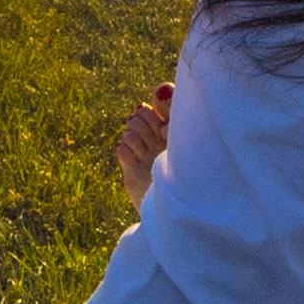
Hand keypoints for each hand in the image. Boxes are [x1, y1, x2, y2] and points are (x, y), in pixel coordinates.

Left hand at [111, 79, 173, 202]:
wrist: (172, 207)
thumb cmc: (174, 168)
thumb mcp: (174, 140)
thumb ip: (166, 114)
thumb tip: (152, 95)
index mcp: (182, 135)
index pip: (163, 103)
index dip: (151, 110)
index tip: (154, 126)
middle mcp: (169, 146)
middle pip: (141, 116)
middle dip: (136, 121)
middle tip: (140, 136)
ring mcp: (152, 159)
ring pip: (130, 132)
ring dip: (129, 137)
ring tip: (138, 150)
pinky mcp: (136, 174)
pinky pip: (122, 148)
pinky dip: (123, 150)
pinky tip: (132, 160)